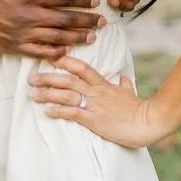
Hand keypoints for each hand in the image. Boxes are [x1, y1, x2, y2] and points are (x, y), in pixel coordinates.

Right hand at [0, 0, 102, 59]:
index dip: (81, 0)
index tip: (95, 1)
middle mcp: (27, 16)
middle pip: (64, 19)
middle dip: (85, 21)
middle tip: (101, 22)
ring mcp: (20, 33)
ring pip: (56, 38)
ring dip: (76, 38)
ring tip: (91, 38)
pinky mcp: (11, 46)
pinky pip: (38, 52)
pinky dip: (54, 53)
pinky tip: (66, 52)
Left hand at [29, 55, 170, 149]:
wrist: (149, 122)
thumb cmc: (140, 110)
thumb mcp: (131, 94)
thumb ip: (125, 86)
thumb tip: (123, 79)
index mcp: (104, 84)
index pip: (82, 67)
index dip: (66, 61)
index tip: (51, 58)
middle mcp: (96, 92)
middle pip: (68, 80)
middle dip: (48, 78)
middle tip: (31, 79)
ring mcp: (95, 105)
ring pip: (66, 95)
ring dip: (48, 94)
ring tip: (33, 95)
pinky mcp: (94, 120)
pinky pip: (73, 113)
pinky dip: (58, 111)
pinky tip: (47, 111)